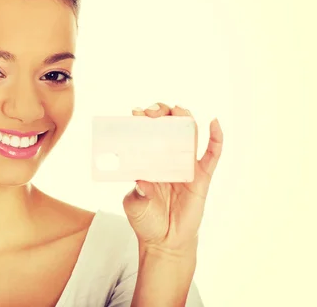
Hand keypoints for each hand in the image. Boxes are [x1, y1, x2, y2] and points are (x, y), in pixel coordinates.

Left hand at [122, 103, 223, 253]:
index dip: (142, 120)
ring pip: (189, 134)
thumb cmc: (146, 220)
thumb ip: (137, 194)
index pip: (146, 133)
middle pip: (168, 127)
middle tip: (151, 112)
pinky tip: (214, 123)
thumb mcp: (135, 205)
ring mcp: (186, 165)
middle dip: (161, 113)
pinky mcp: (202, 176)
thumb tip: (142, 181)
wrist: (164, 241)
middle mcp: (167, 158)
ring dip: (184, 117)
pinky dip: (216, 138)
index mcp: (148, 160)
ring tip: (178, 109)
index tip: (135, 113)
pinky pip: (212, 154)